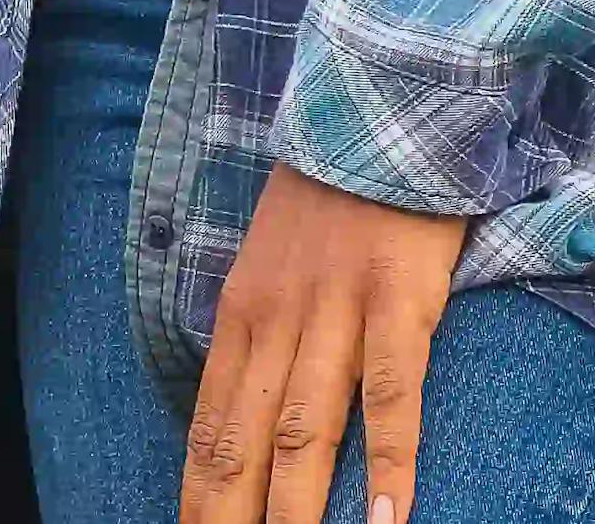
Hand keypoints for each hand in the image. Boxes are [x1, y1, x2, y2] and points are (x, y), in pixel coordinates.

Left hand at [181, 166, 466, 523]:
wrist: (378, 111)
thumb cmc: (329, 202)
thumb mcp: (270, 268)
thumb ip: (257, 342)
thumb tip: (240, 420)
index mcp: (241, 316)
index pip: (207, 430)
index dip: (196, 499)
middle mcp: (276, 321)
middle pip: (242, 446)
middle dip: (228, 521)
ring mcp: (335, 312)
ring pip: (304, 434)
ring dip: (295, 514)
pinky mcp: (397, 299)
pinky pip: (391, 393)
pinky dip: (390, 461)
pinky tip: (389, 521)